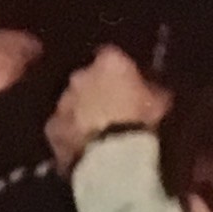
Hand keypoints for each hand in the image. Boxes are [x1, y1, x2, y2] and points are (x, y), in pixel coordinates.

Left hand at [46, 46, 169, 174]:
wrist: (112, 155)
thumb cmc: (141, 122)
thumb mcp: (160, 104)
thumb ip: (154, 91)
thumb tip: (155, 91)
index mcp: (109, 63)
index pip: (111, 56)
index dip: (119, 71)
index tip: (127, 83)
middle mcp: (81, 74)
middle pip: (87, 77)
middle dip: (97, 89)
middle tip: (112, 108)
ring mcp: (63, 100)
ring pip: (72, 101)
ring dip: (81, 110)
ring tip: (97, 130)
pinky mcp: (52, 125)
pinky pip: (61, 125)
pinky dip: (69, 132)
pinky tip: (81, 145)